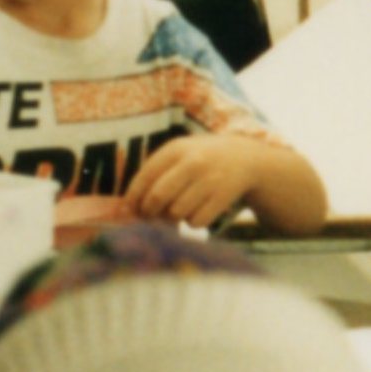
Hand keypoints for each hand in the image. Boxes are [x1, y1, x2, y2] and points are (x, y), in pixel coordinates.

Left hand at [124, 133, 266, 228]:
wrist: (245, 158)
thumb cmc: (200, 160)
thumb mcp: (178, 155)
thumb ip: (153, 176)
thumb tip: (125, 210)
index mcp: (176, 149)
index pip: (144, 177)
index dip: (132, 199)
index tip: (126, 212)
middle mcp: (193, 162)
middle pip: (157, 198)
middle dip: (149, 212)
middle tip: (151, 215)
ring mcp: (210, 180)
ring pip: (176, 213)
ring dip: (173, 217)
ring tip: (180, 208)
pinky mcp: (224, 197)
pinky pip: (196, 222)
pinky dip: (192, 222)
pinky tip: (198, 210)